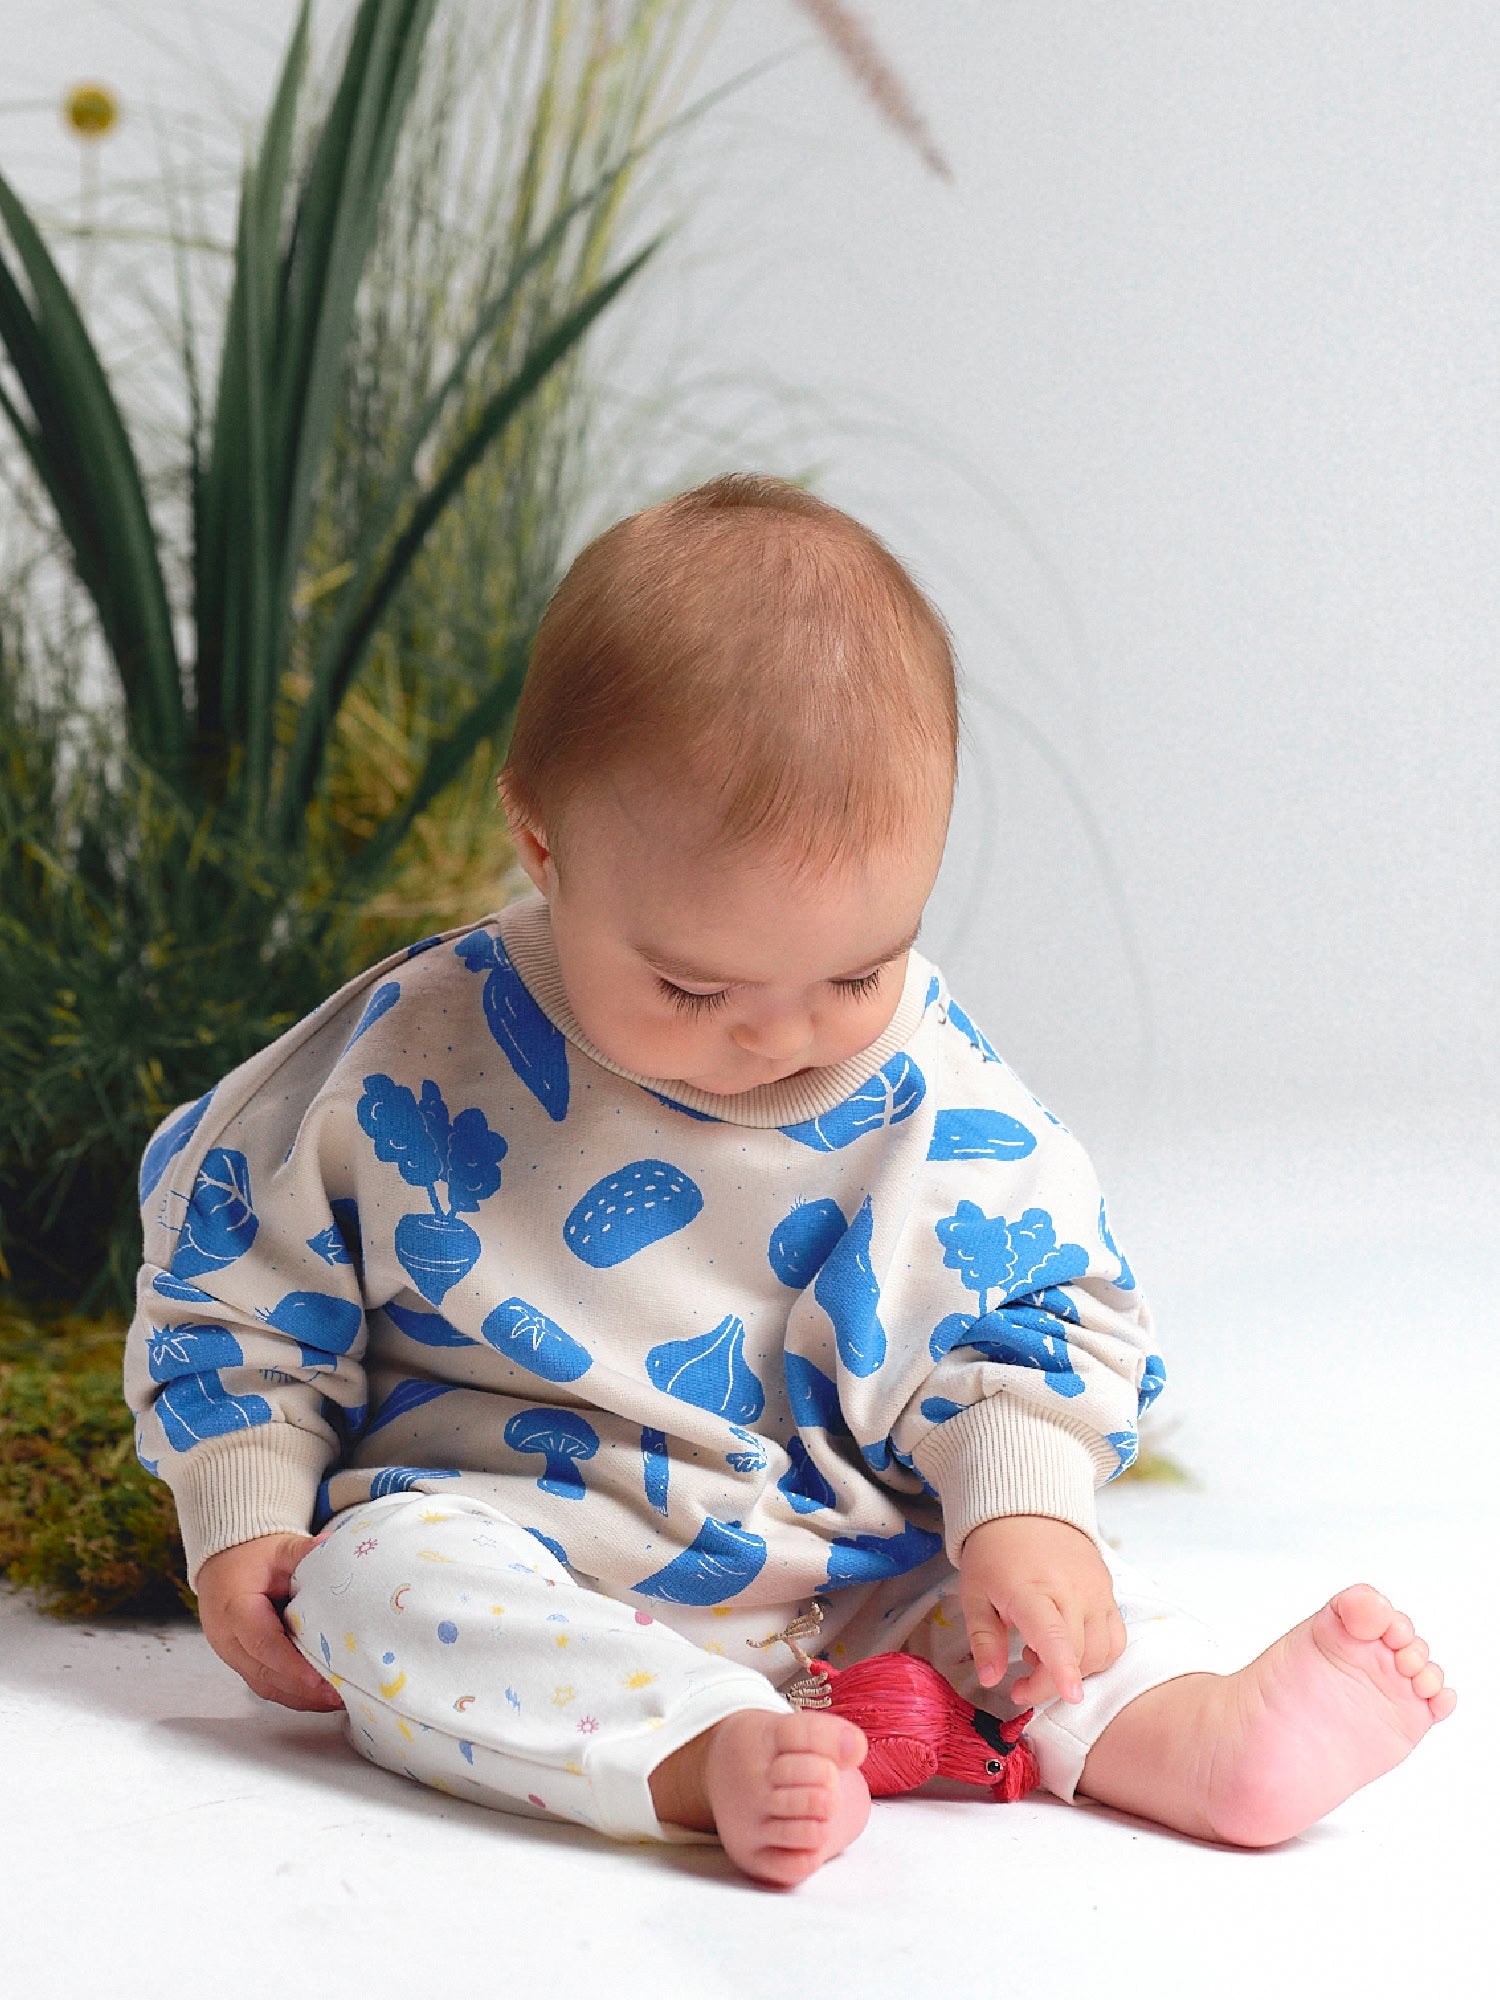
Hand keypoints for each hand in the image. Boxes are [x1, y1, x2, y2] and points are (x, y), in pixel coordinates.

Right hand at [195, 1531, 345, 1712]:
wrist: (222, 1564)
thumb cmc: (250, 1558)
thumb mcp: (279, 1549)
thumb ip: (303, 1552)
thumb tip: (330, 1546)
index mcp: (235, 1610)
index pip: (263, 1643)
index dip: (291, 1665)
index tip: (319, 1679)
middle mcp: (228, 1640)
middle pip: (264, 1674)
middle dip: (302, 1689)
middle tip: (340, 1694)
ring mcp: (233, 1656)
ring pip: (265, 1686)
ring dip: (300, 1697)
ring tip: (336, 1700)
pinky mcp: (242, 1663)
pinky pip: (266, 1685)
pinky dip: (292, 1693)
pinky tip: (319, 1696)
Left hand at [958, 1514, 1125, 1705]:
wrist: (1026, 1508)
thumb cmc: (994, 1554)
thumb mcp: (974, 1594)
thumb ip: (984, 1640)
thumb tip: (991, 1680)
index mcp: (1030, 1588)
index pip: (1053, 1633)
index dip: (1062, 1668)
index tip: (1071, 1696)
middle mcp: (1071, 1589)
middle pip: (1078, 1652)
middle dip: (1051, 1683)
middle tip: (1022, 1683)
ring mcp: (1096, 1589)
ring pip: (1102, 1650)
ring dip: (1076, 1669)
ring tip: (1041, 1656)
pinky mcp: (1109, 1589)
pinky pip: (1116, 1636)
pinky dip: (1098, 1655)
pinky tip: (1069, 1646)